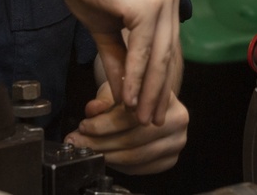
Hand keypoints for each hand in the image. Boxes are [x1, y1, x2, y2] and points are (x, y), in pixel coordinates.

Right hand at [53, 0, 181, 126]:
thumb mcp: (105, 26)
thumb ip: (118, 55)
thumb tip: (122, 89)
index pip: (167, 47)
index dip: (160, 81)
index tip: (152, 106)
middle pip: (168, 55)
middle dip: (158, 92)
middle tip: (150, 119)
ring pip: (158, 56)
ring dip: (147, 91)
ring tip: (139, 116)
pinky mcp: (148, 4)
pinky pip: (143, 50)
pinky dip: (134, 77)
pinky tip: (127, 97)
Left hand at [64, 81, 187, 174]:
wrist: (151, 103)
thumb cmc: (133, 94)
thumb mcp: (117, 88)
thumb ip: (104, 99)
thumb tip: (92, 110)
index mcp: (164, 96)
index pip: (131, 115)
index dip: (103, 123)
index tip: (84, 126)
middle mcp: (178, 119)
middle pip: (133, 138)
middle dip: (101, 143)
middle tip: (79, 143)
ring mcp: (177, 142)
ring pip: (136, 156)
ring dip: (108, 156)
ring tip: (89, 151)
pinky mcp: (171, 160)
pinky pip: (141, 168)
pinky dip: (120, 166)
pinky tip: (106, 157)